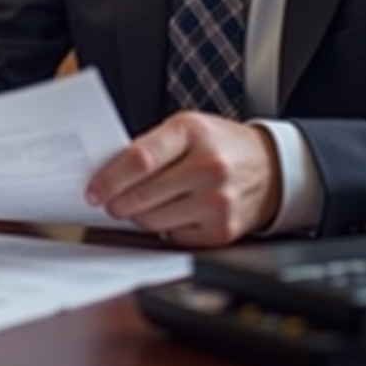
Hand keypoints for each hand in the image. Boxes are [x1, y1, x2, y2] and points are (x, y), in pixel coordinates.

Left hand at [85, 112, 282, 247]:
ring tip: (134, 207)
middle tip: (106, 202)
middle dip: (116, 202)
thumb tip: (109, 172)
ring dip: (136, 217)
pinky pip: (174, 238)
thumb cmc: (221, 144)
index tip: (93, 190)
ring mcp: (218, 201)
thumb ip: (151, 145)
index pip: (140, 159)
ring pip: (154, 221)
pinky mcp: (223, 230)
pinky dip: (162, 230)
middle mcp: (208, 167)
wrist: (272, 167)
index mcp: (192, 132)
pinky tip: (165, 215)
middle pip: (143, 194)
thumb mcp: (187, 128)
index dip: (109, 178)